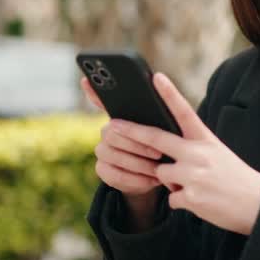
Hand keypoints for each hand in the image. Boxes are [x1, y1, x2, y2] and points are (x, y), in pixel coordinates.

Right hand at [82, 77, 164, 200]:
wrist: (161, 176)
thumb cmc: (169, 148)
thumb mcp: (172, 131)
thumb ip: (166, 113)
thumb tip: (161, 84)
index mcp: (124, 116)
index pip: (102, 99)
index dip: (93, 90)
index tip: (87, 79)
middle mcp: (108, 129)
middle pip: (112, 132)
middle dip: (137, 144)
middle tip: (159, 153)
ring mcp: (102, 149)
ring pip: (112, 154)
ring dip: (138, 163)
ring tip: (158, 169)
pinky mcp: (103, 169)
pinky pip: (112, 174)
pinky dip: (134, 179)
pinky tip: (150, 180)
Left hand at [108, 73, 259, 234]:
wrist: (257, 204)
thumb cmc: (235, 178)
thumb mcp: (217, 154)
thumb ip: (192, 151)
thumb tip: (164, 161)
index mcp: (206, 139)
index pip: (185, 112)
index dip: (169, 93)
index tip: (156, 77)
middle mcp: (198, 153)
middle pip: (156, 139)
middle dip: (132, 133)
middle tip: (113, 126)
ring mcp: (193, 175)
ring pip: (161, 174)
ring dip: (171, 182)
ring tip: (196, 186)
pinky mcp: (191, 197)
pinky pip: (171, 198)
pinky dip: (182, 202)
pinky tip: (201, 201)